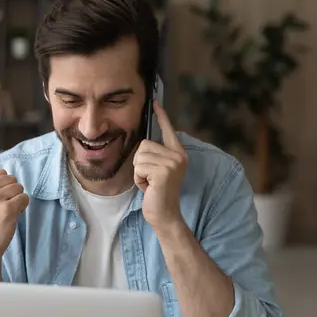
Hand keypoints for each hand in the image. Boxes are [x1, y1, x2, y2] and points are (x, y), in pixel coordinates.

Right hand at [0, 169, 28, 278]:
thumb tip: (4, 171)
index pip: (2, 172)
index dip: (2, 186)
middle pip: (12, 179)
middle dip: (11, 192)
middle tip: (1, 207)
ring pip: (20, 188)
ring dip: (16, 200)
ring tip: (5, 211)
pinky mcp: (8, 208)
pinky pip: (25, 198)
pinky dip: (22, 207)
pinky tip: (12, 216)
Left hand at [134, 100, 187, 232]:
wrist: (165, 215)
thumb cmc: (157, 193)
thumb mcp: (158, 170)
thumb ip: (156, 155)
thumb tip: (144, 142)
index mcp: (178, 153)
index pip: (168, 130)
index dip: (161, 116)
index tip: (155, 102)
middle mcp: (178, 155)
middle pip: (144, 145)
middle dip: (140, 163)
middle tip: (150, 178)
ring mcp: (172, 163)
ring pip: (139, 156)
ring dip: (138, 172)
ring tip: (150, 183)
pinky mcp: (163, 171)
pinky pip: (138, 167)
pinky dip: (138, 179)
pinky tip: (149, 188)